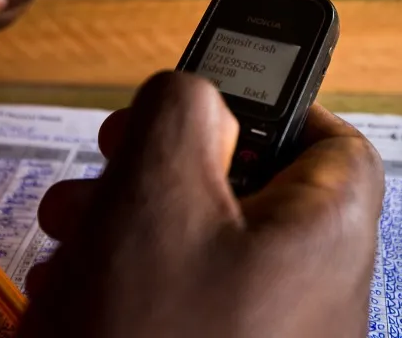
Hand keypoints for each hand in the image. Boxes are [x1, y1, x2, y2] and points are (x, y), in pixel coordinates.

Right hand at [20, 72, 383, 337]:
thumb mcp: (156, 192)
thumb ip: (183, 112)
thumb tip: (199, 94)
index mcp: (330, 233)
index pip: (332, 141)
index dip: (270, 108)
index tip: (200, 106)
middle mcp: (317, 291)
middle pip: (252, 192)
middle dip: (165, 170)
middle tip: (106, 166)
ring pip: (205, 250)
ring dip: (132, 226)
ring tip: (69, 233)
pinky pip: (188, 308)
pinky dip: (133, 287)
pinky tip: (73, 298)